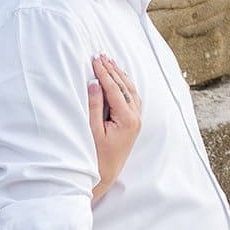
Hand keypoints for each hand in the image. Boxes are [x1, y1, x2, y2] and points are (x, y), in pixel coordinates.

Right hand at [88, 55, 141, 196]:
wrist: (105, 174)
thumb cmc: (96, 156)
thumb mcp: (93, 130)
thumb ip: (94, 106)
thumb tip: (95, 83)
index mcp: (127, 119)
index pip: (114, 89)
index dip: (104, 72)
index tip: (94, 59)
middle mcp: (135, 118)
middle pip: (124, 87)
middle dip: (112, 70)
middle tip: (100, 55)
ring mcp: (136, 120)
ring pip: (130, 90)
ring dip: (119, 75)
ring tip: (108, 61)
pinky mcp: (133, 122)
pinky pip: (131, 98)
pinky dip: (124, 85)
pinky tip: (118, 78)